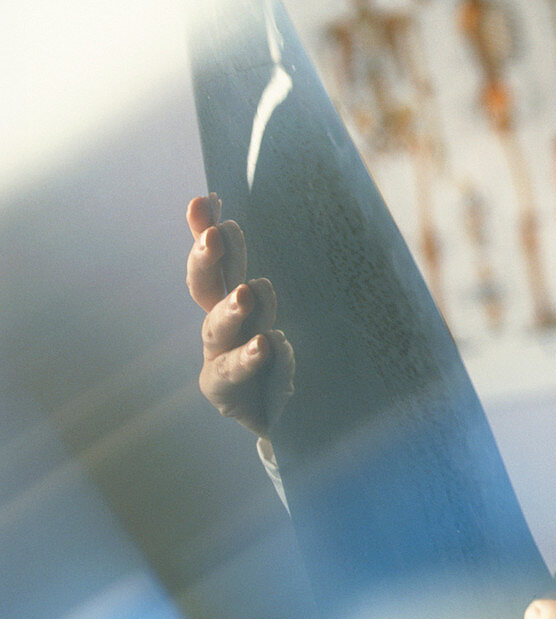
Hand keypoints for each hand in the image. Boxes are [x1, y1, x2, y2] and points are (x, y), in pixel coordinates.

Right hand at [186, 194, 294, 437]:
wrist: (286, 418)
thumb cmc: (281, 355)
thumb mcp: (281, 312)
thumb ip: (268, 283)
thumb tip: (247, 235)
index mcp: (231, 296)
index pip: (217, 257)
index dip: (207, 228)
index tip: (207, 200)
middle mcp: (220, 324)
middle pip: (206, 286)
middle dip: (207, 258)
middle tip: (215, 235)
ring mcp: (219, 357)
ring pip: (220, 330)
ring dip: (231, 309)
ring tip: (248, 294)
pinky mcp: (225, 392)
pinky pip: (238, 371)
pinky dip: (257, 356)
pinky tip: (270, 344)